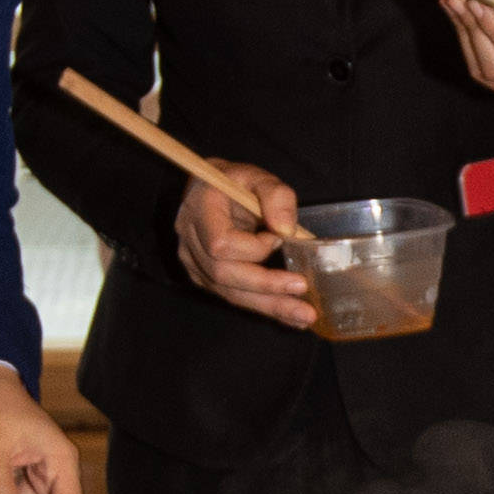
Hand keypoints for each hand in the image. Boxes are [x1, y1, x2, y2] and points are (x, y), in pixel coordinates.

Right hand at [174, 158, 319, 327]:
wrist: (213, 189)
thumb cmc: (237, 182)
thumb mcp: (259, 177)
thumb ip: (276, 196)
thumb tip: (286, 230)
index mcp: (200, 209)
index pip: (221, 243)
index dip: (254, 247)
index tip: (280, 236)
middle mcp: (190, 239)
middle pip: (223, 275)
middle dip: (266, 288)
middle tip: (303, 295)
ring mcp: (193, 261)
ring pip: (228, 292)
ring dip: (268, 306)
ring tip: (303, 316)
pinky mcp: (203, 276)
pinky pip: (232, 296)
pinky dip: (262, 306)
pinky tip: (289, 313)